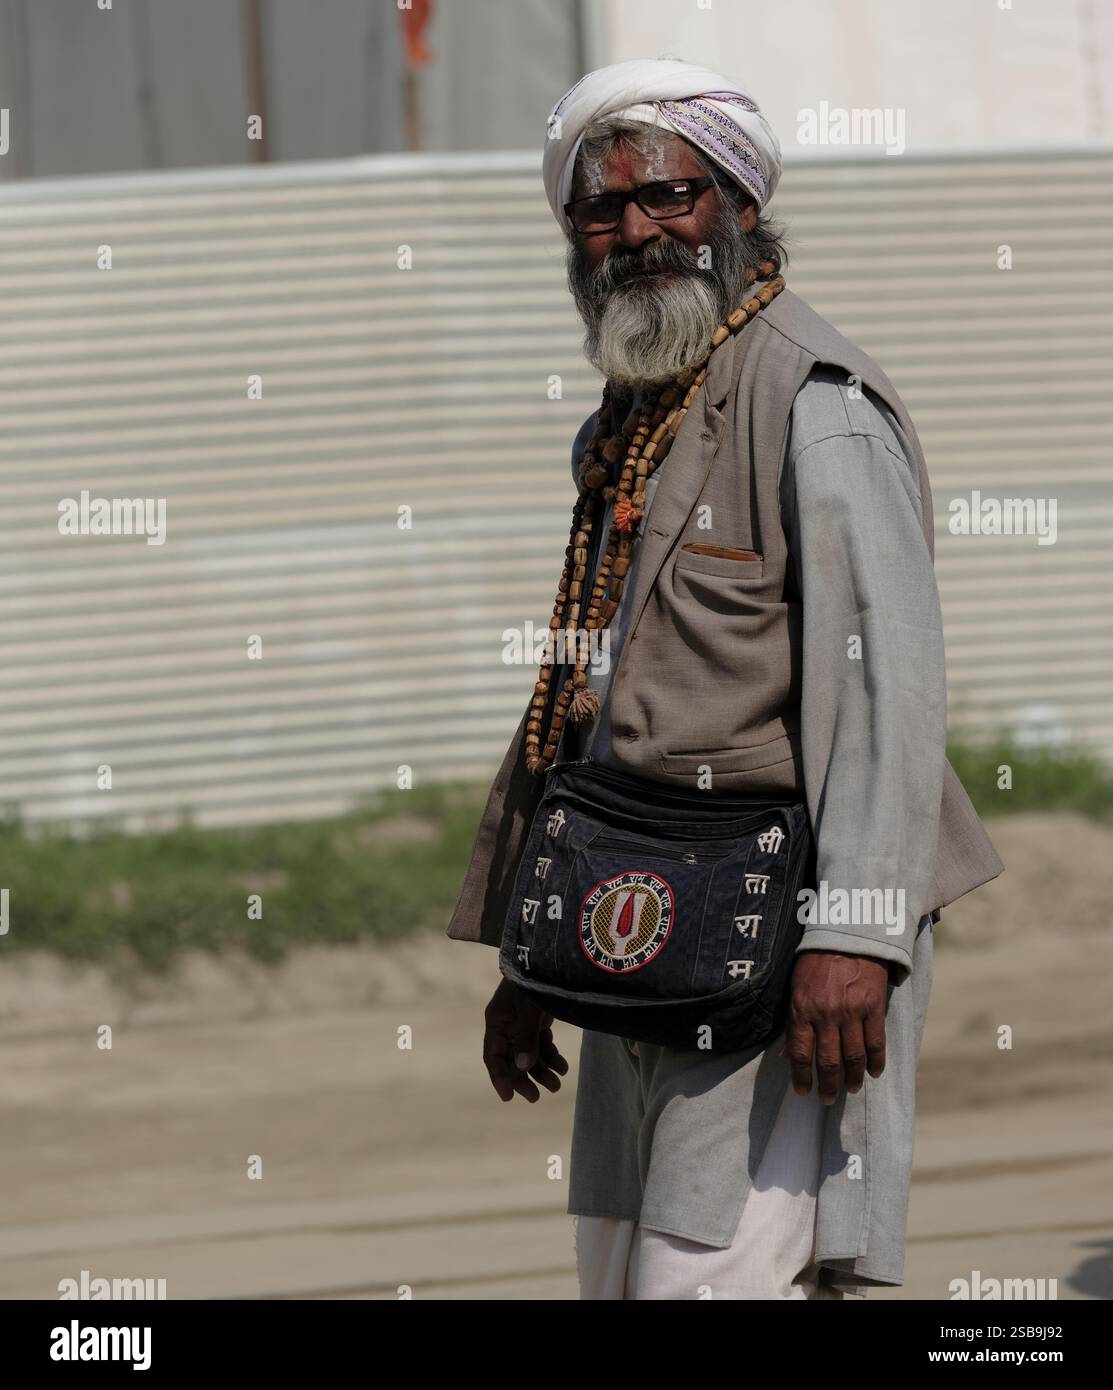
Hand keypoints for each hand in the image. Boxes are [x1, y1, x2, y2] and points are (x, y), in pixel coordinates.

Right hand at [483, 977, 568, 1102]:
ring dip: (541, 1070)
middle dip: (523, 1079)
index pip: (493, 1056)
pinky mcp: (536, 1021)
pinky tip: (563, 1068)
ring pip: (529, 1055)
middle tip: (535, 1097)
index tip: (508, 1097)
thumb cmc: (533, 980)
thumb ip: (525, 1037)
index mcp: (497, 1021)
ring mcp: (522, 1024)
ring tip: (557, 1085)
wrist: (546, 958)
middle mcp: (507, 1025)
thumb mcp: (529, 1009)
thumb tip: (522, 1067)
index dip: (499, 1077)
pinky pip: (541, 1045)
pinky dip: (551, 1057)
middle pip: (512, 1060)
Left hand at [783, 951, 888, 1103]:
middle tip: (828, 1099)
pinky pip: (876, 1042)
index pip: (799, 1053)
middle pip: (827, 1060)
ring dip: (852, 1078)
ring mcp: (851, 1012)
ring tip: (850, 1089)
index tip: (803, 1093)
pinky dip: (876, 1062)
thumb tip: (787, 1052)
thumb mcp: (796, 985)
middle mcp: (825, 1014)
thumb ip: (795, 1018)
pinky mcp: (873, 1007)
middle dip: (827, 1085)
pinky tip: (873, 1073)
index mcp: (802, 1009)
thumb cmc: (817, 959)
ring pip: (853, 1056)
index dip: (801, 1077)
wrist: (847, 934)